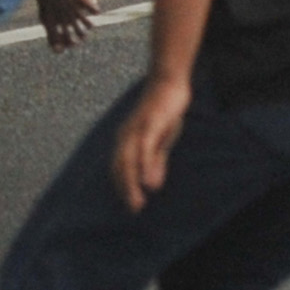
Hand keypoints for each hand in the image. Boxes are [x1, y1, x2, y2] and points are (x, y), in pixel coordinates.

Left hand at [112, 73, 191, 212]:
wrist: (169, 81)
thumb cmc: (165, 110)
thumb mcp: (161, 139)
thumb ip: (155, 161)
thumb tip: (152, 185)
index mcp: (126, 139)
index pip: (119, 168)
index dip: (124, 187)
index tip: (132, 206)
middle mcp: (126, 135)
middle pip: (120, 167)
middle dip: (125, 190)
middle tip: (134, 209)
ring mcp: (137, 128)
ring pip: (129, 160)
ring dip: (131, 182)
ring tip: (138, 201)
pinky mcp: (150, 122)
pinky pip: (144, 147)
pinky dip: (144, 165)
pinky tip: (149, 180)